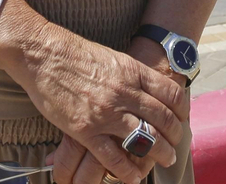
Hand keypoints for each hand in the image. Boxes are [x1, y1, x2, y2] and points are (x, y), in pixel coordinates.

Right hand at [15, 28, 186, 183]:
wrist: (43, 53)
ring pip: (145, 139)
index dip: (181, 111)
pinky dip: (127, 171)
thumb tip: (146, 90)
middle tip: (176, 146)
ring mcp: (106, 113)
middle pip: (163, 119)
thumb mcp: (112, 57)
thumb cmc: (75, 53)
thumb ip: (131, 75)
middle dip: (175, 136)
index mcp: (132, 71)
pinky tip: (134, 176)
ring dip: (160, 153)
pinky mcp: (85, 130)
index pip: (170, 94)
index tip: (182, 119)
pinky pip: (113, 157)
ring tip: (164, 159)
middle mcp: (125, 92)